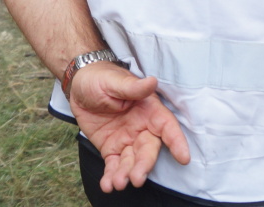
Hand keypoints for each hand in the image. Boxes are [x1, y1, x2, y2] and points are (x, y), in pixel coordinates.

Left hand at [69, 62, 190, 191]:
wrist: (80, 85)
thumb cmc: (102, 78)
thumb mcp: (116, 81)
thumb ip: (133, 87)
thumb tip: (152, 82)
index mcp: (149, 109)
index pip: (166, 126)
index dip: (176, 141)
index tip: (184, 157)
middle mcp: (142, 127)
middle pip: (148, 149)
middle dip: (144, 165)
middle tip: (137, 178)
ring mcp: (126, 139)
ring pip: (132, 160)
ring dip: (127, 173)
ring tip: (118, 183)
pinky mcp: (111, 148)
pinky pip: (114, 165)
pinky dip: (112, 176)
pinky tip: (108, 185)